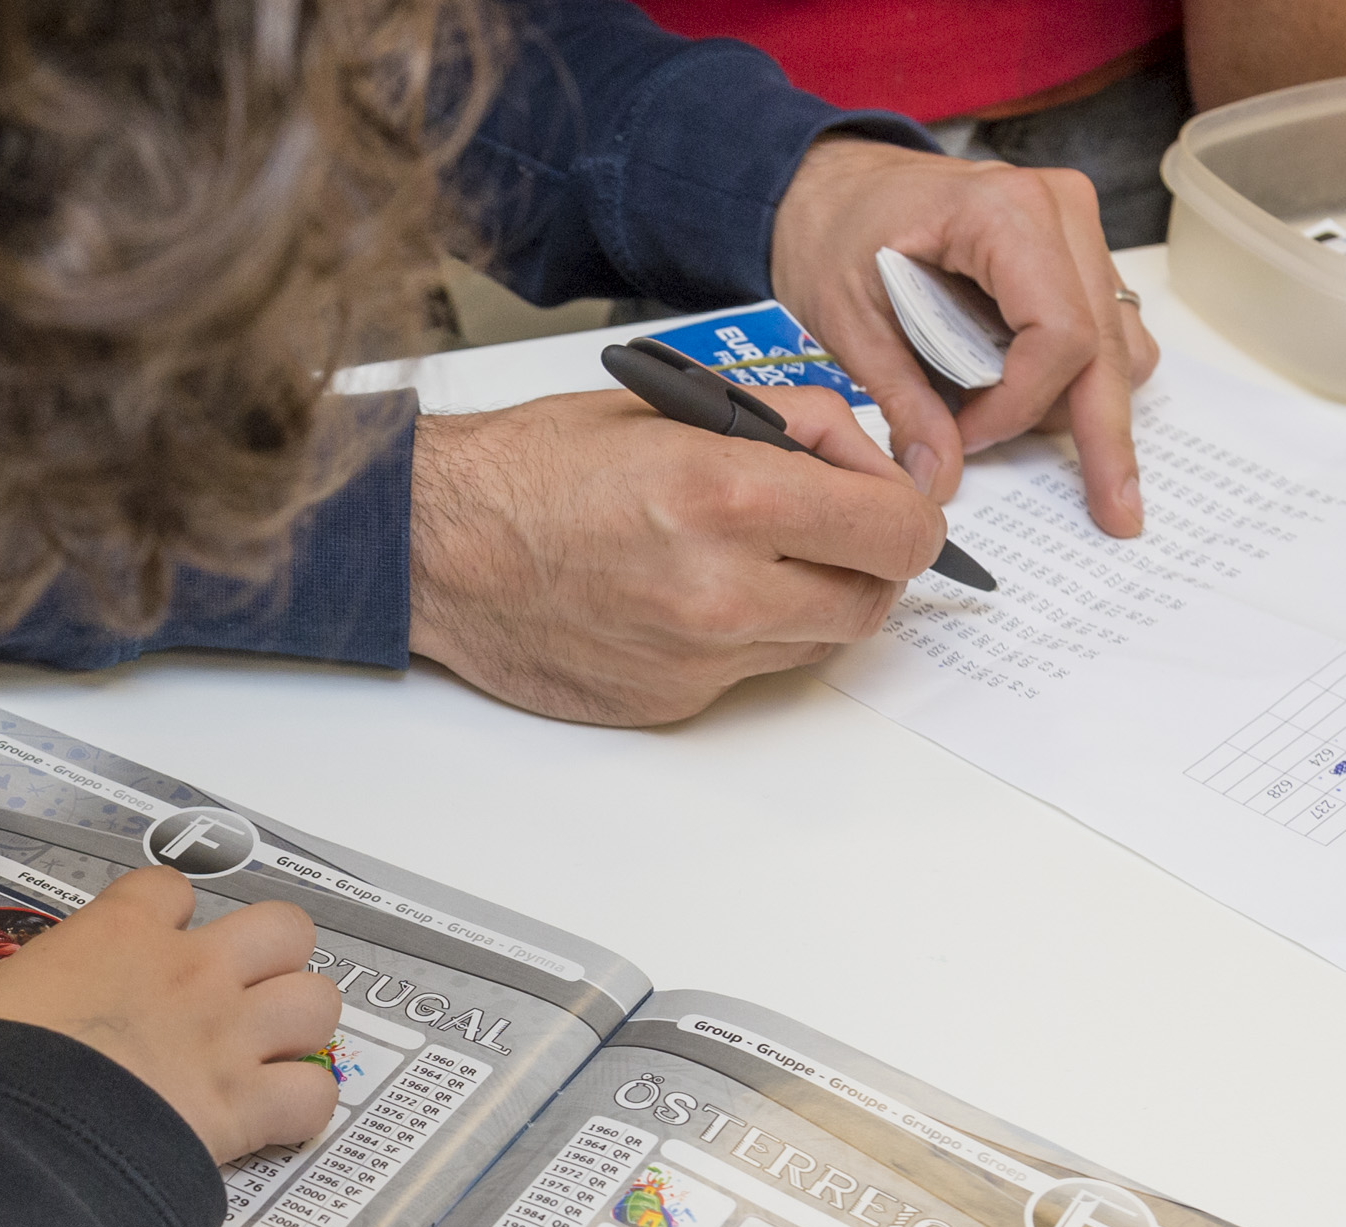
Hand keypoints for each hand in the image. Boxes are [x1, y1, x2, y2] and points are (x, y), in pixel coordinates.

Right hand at [0, 869, 338, 1162]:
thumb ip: (45, 982)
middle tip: (247, 988)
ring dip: (301, 1027)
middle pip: (283, 927)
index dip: (174, 913)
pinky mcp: (243, 1105)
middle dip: (275, 957)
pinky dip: (302, 1107)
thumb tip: (43, 999)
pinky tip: (276, 1118)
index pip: (172, 889)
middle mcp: (190, 972)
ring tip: (275, 1049)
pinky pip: (315, 1094)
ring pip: (318, 1001)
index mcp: (121, 933)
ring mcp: (225, 1034)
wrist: (15, 1134)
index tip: (165, 937)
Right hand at [407, 383, 947, 724]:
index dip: (907, 509)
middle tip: (833, 527)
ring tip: (752, 555)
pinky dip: (746, 635)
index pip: (901, 531)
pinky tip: (690, 594)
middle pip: (875, 600)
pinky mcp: (671, 702)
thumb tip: (862, 455)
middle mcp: (722, 591)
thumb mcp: (674, 405)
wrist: (437, 549)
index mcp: (730, 496)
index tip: (888, 498)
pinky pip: (752, 673)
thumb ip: (790, 425)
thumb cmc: (533, 470)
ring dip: (812, 600)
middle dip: (869, 561)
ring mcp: (697, 659)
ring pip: (821, 643)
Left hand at [771, 136, 1159, 536]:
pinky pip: (1106, 329)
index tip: (963, 438)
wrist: (836, 190)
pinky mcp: (1076, 255)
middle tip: (1117, 512)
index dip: (1017, 405)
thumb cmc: (837, 236)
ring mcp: (1078, 230)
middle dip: (1105, 436)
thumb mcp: (849, 320)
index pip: (1058, 335)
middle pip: (1107, 345)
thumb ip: (901, 400)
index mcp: (1006, 214)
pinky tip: (1032, 409)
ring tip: (1053, 457)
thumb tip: (940, 479)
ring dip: (1088, 408)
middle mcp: (1061, 211)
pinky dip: (1079, 380)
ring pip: (1119, 341)